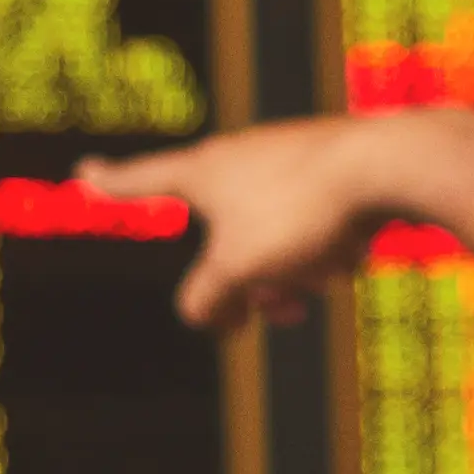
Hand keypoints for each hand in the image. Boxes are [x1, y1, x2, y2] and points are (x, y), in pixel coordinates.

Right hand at [88, 119, 450, 329]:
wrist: (390, 164)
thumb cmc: (302, 209)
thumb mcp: (239, 269)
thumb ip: (207, 299)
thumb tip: (207, 316)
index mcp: (204, 171)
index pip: (140, 180)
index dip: (108, 186)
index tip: (83, 174)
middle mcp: (240, 158)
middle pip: (221, 239)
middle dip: (247, 282)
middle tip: (270, 313)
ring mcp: (287, 161)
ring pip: (272, 240)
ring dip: (292, 274)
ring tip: (321, 280)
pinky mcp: (331, 171)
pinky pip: (312, 228)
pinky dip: (326, 248)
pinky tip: (355, 247)